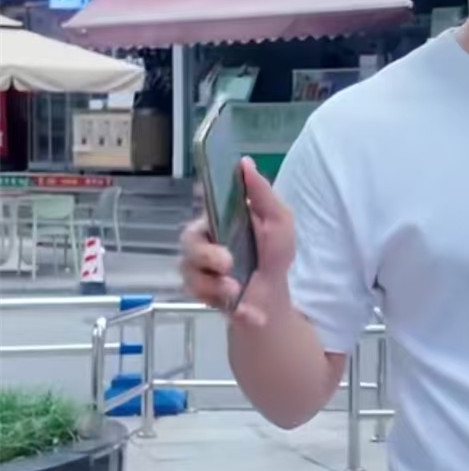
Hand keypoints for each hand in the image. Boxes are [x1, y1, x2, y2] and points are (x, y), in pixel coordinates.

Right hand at [179, 158, 294, 328]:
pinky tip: (238, 307)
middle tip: (227, 263)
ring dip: (212, 282)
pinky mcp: (198, 291)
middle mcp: (205, 238)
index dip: (203, 198)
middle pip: (189, 239)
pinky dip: (217, 301)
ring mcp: (198, 266)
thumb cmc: (274, 257)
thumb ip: (263, 194)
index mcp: (222, 217)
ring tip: (235, 291)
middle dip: (206, 254)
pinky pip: (195, 293)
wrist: (273, 301)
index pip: (205, 202)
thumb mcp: (279, 222)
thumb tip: (245, 162)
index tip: (209, 200)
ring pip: (189, 269)